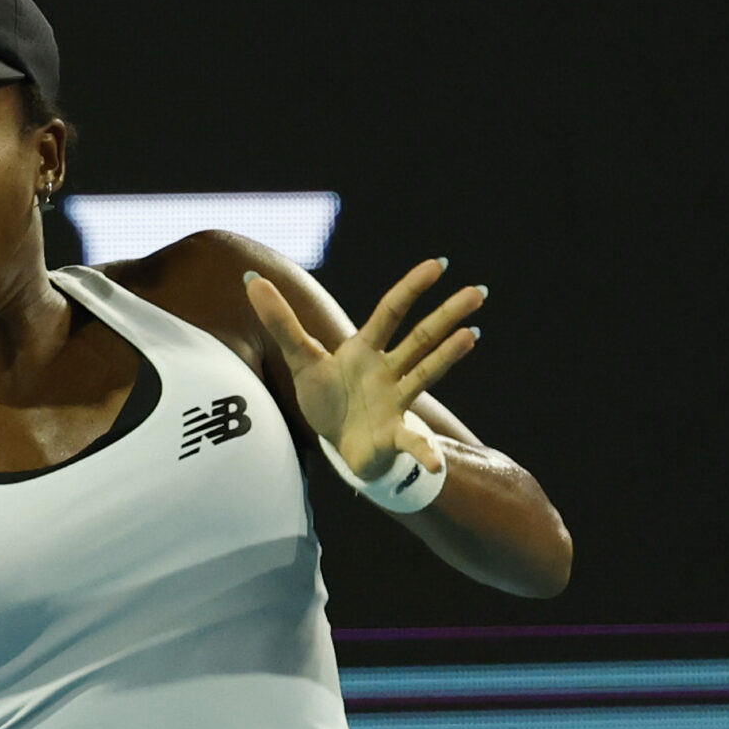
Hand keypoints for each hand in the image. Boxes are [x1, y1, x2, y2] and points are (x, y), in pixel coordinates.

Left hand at [245, 259, 483, 479]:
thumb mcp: (300, 359)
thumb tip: (252, 279)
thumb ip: (280, 321)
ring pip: (425, 374)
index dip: (411, 288)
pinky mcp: (394, 434)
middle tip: (477, 292)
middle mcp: (388, 370)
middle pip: (420, 337)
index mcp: (366, 350)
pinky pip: (412, 443)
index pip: (391, 311)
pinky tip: (435, 464)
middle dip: (447, 315)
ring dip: (447, 357)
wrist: (338, 444)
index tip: (438, 264)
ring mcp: (396, 401)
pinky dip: (425, 454)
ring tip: (471, 337)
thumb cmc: (327, 398)